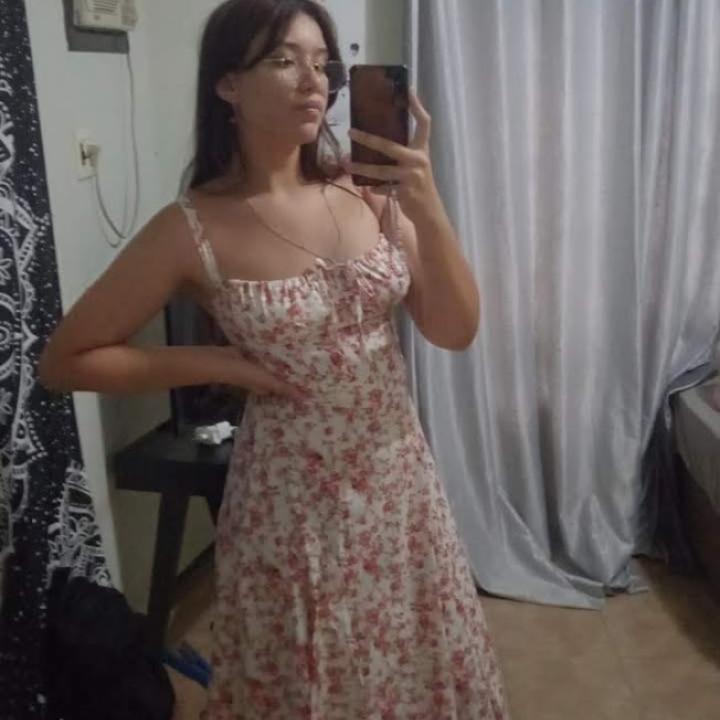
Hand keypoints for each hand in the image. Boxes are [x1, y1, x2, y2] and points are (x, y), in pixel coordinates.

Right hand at [215, 346, 304, 400]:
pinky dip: (268, 349)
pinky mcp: (248, 353)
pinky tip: (278, 343)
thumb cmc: (245, 374)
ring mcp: (253, 365)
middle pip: (276, 375)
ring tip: (297, 351)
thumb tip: (303, 400)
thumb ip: (283, 389)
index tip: (307, 381)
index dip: (292, 386)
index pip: (281, 388)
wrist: (222, 361)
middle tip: (306, 363)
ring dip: (278, 359)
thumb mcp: (268, 382)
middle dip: (286, 371)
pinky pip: (261, 352)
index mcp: (264, 387)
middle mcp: (259, 377)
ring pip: (269, 364)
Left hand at [347, 89, 440, 220]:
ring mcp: (412, 176)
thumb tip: (377, 141)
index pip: (424, 123)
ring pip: (381, 170)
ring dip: (361, 168)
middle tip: (351, 132)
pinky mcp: (405, 192)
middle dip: (368, 139)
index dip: (417, 106)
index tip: (409, 89)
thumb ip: (403, 153)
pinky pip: (384, 188)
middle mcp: (418, 160)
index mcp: (422, 150)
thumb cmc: (418, 185)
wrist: (429, 212)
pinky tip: (365, 187)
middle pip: (390, 146)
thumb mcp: (417, 165)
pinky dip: (374, 188)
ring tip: (346, 164)